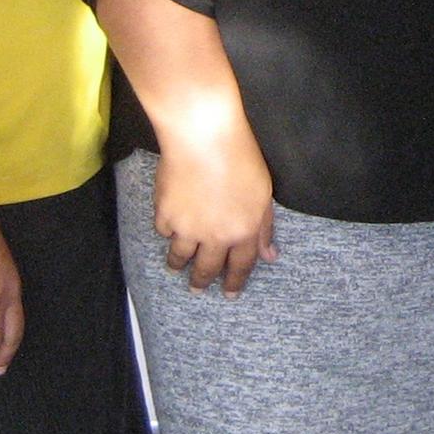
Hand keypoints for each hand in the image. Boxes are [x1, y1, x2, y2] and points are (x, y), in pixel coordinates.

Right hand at [153, 120, 277, 293]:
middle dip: (202, 282)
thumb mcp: (264, 192)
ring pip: (180, 258)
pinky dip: (167, 230)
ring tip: (177, 267)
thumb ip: (265, 227)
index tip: (230, 295)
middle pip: (206, 270)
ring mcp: (187, 228)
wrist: (204, 138)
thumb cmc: (241, 158)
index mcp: (244, 232)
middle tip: (197, 289)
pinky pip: (164, 231)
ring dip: (179, 265)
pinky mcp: (165, 215)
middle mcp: (215, 237)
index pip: (240, 267)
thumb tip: (269, 255)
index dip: (235, 283)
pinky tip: (169, 227)